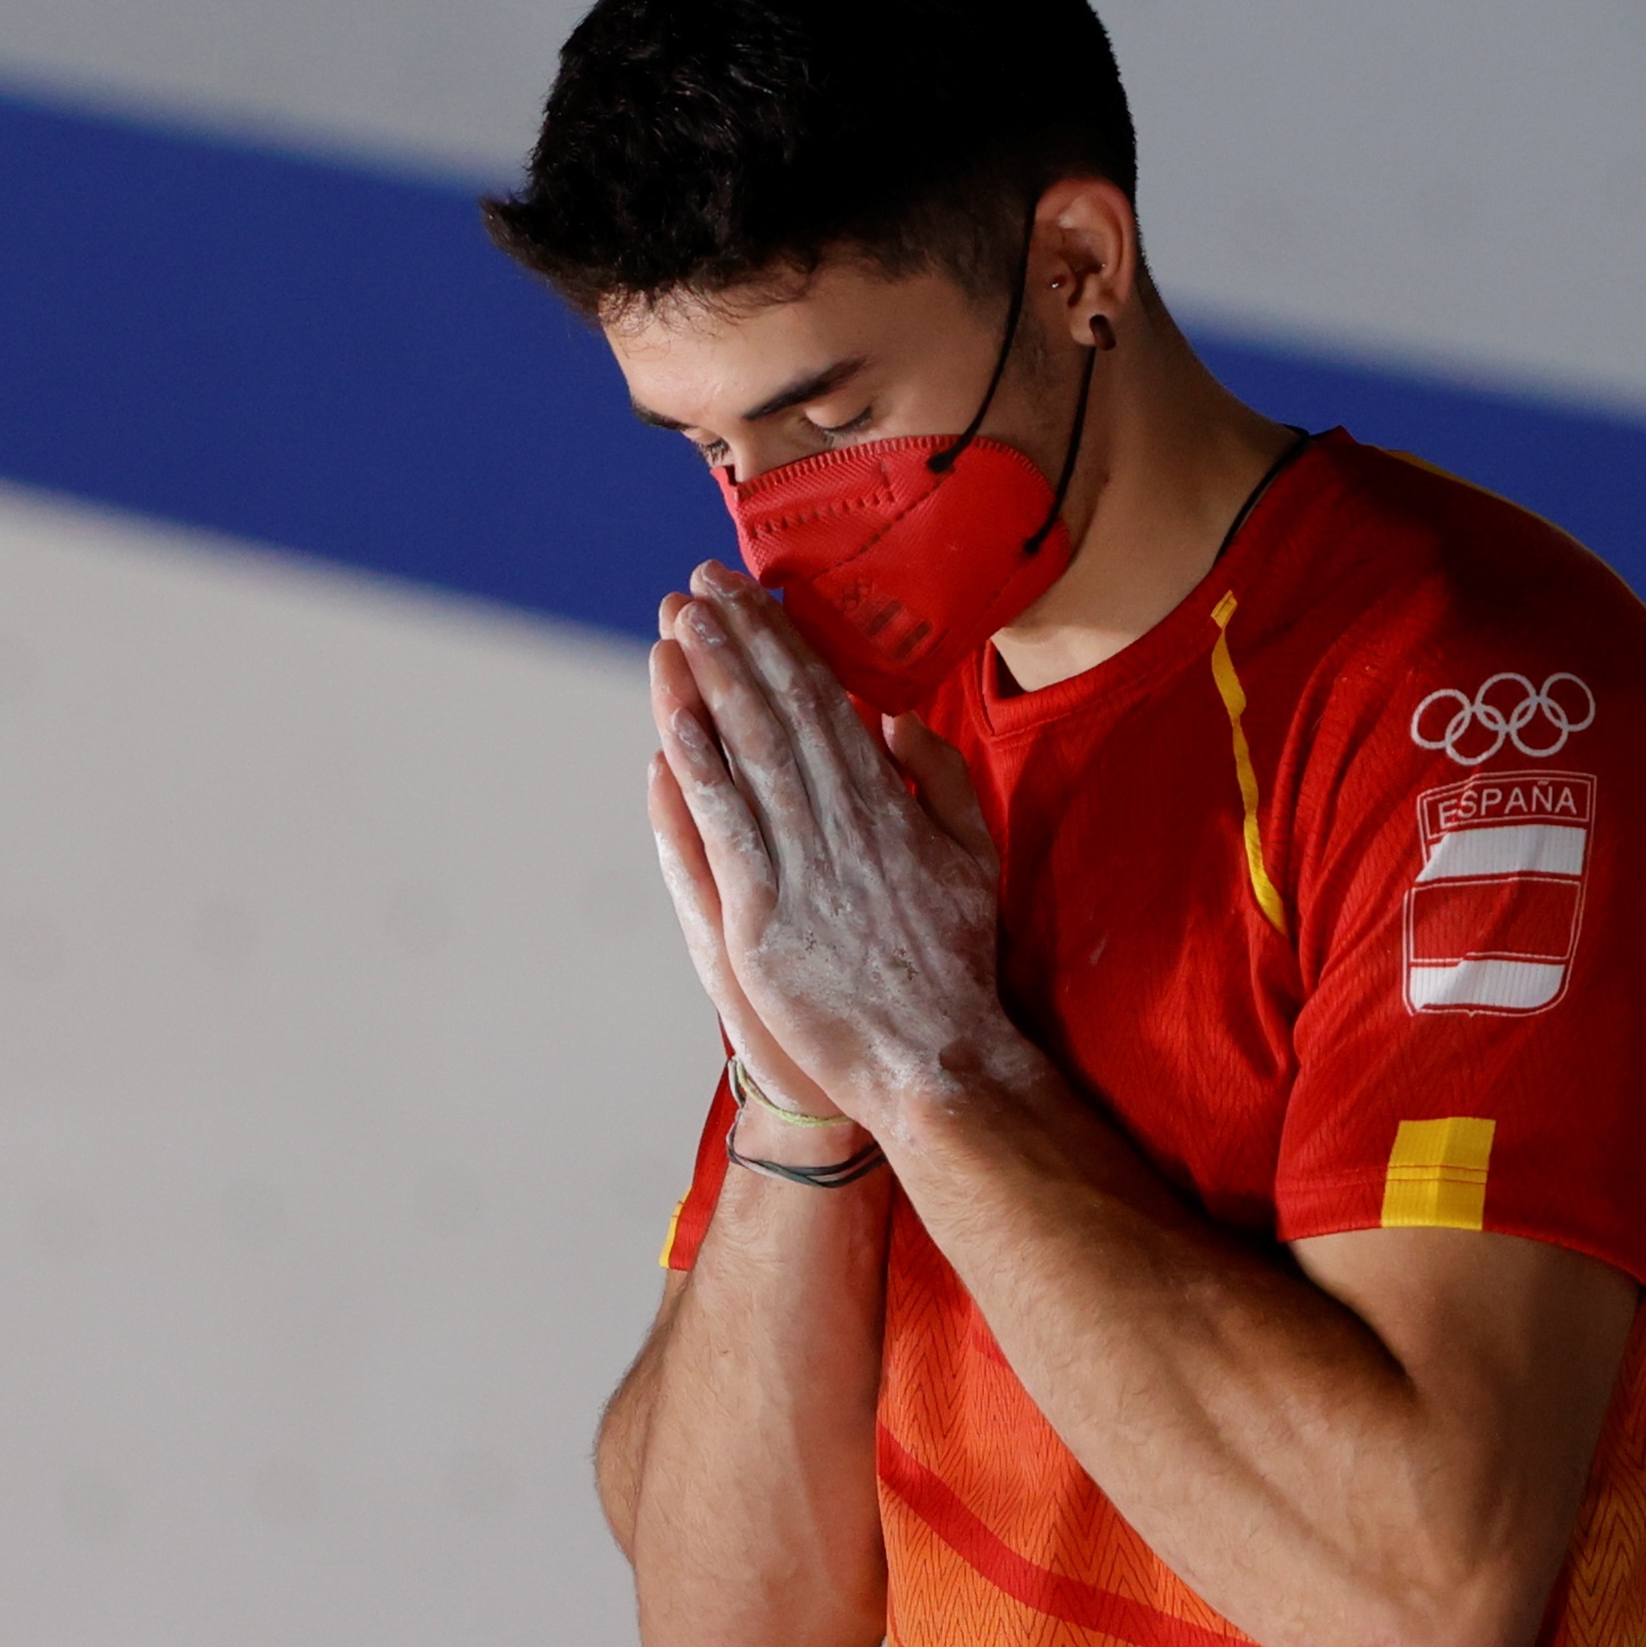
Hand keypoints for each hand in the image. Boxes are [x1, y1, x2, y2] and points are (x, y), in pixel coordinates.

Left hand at [652, 564, 1032, 1134]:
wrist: (939, 1061)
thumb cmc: (955, 965)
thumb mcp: (973, 859)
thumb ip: (939, 783)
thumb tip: (894, 718)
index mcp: (890, 807)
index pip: (826, 704)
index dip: (783, 644)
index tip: (750, 596)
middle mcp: (844, 825)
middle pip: (782, 714)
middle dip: (739, 643)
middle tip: (700, 584)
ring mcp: (802, 870)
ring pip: (751, 757)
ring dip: (710, 686)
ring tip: (677, 626)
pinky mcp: (765, 918)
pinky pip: (728, 831)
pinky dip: (700, 776)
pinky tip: (672, 727)